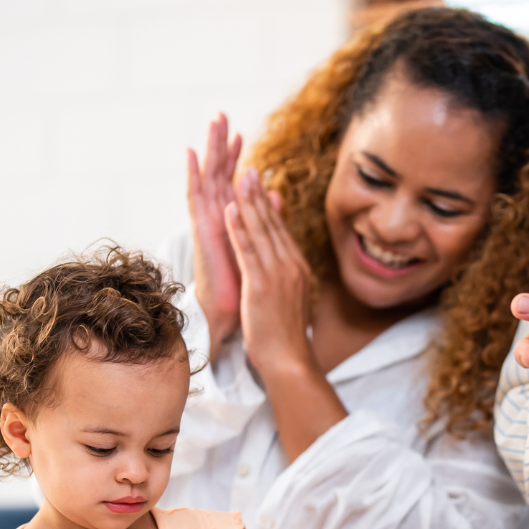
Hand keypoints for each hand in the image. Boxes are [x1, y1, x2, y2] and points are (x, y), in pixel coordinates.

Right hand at [186, 113, 243, 358]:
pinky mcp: (201, 230)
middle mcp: (217, 218)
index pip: (234, 183)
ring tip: (209, 122)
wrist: (232, 313)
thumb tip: (276, 196)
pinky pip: (194, 197)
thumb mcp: (261, 245)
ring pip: (207, 177)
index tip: (241, 132)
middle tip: (220, 114)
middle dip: (220, 145)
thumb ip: (265, 217)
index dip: (237, 157)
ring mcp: (208, 222)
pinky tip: (189, 152)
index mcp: (232, 222)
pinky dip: (192, 174)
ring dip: (207, 149)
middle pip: (218, 174)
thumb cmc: (245, 286)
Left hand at [225, 168, 316, 381]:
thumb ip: (288, 280)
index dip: (268, 206)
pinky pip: (248, 250)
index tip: (259, 186)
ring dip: (249, 202)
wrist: (290, 360)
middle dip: (259, 195)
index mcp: (297, 268)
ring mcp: (278, 274)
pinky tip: (230, 209)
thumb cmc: (286, 337)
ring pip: (261, 231)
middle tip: (249, 169)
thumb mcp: (290, 301)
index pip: (280, 231)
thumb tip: (285, 271)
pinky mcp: (262, 284)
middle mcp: (290, 265)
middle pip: (272, 224)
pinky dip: (239, 228)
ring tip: (239, 177)